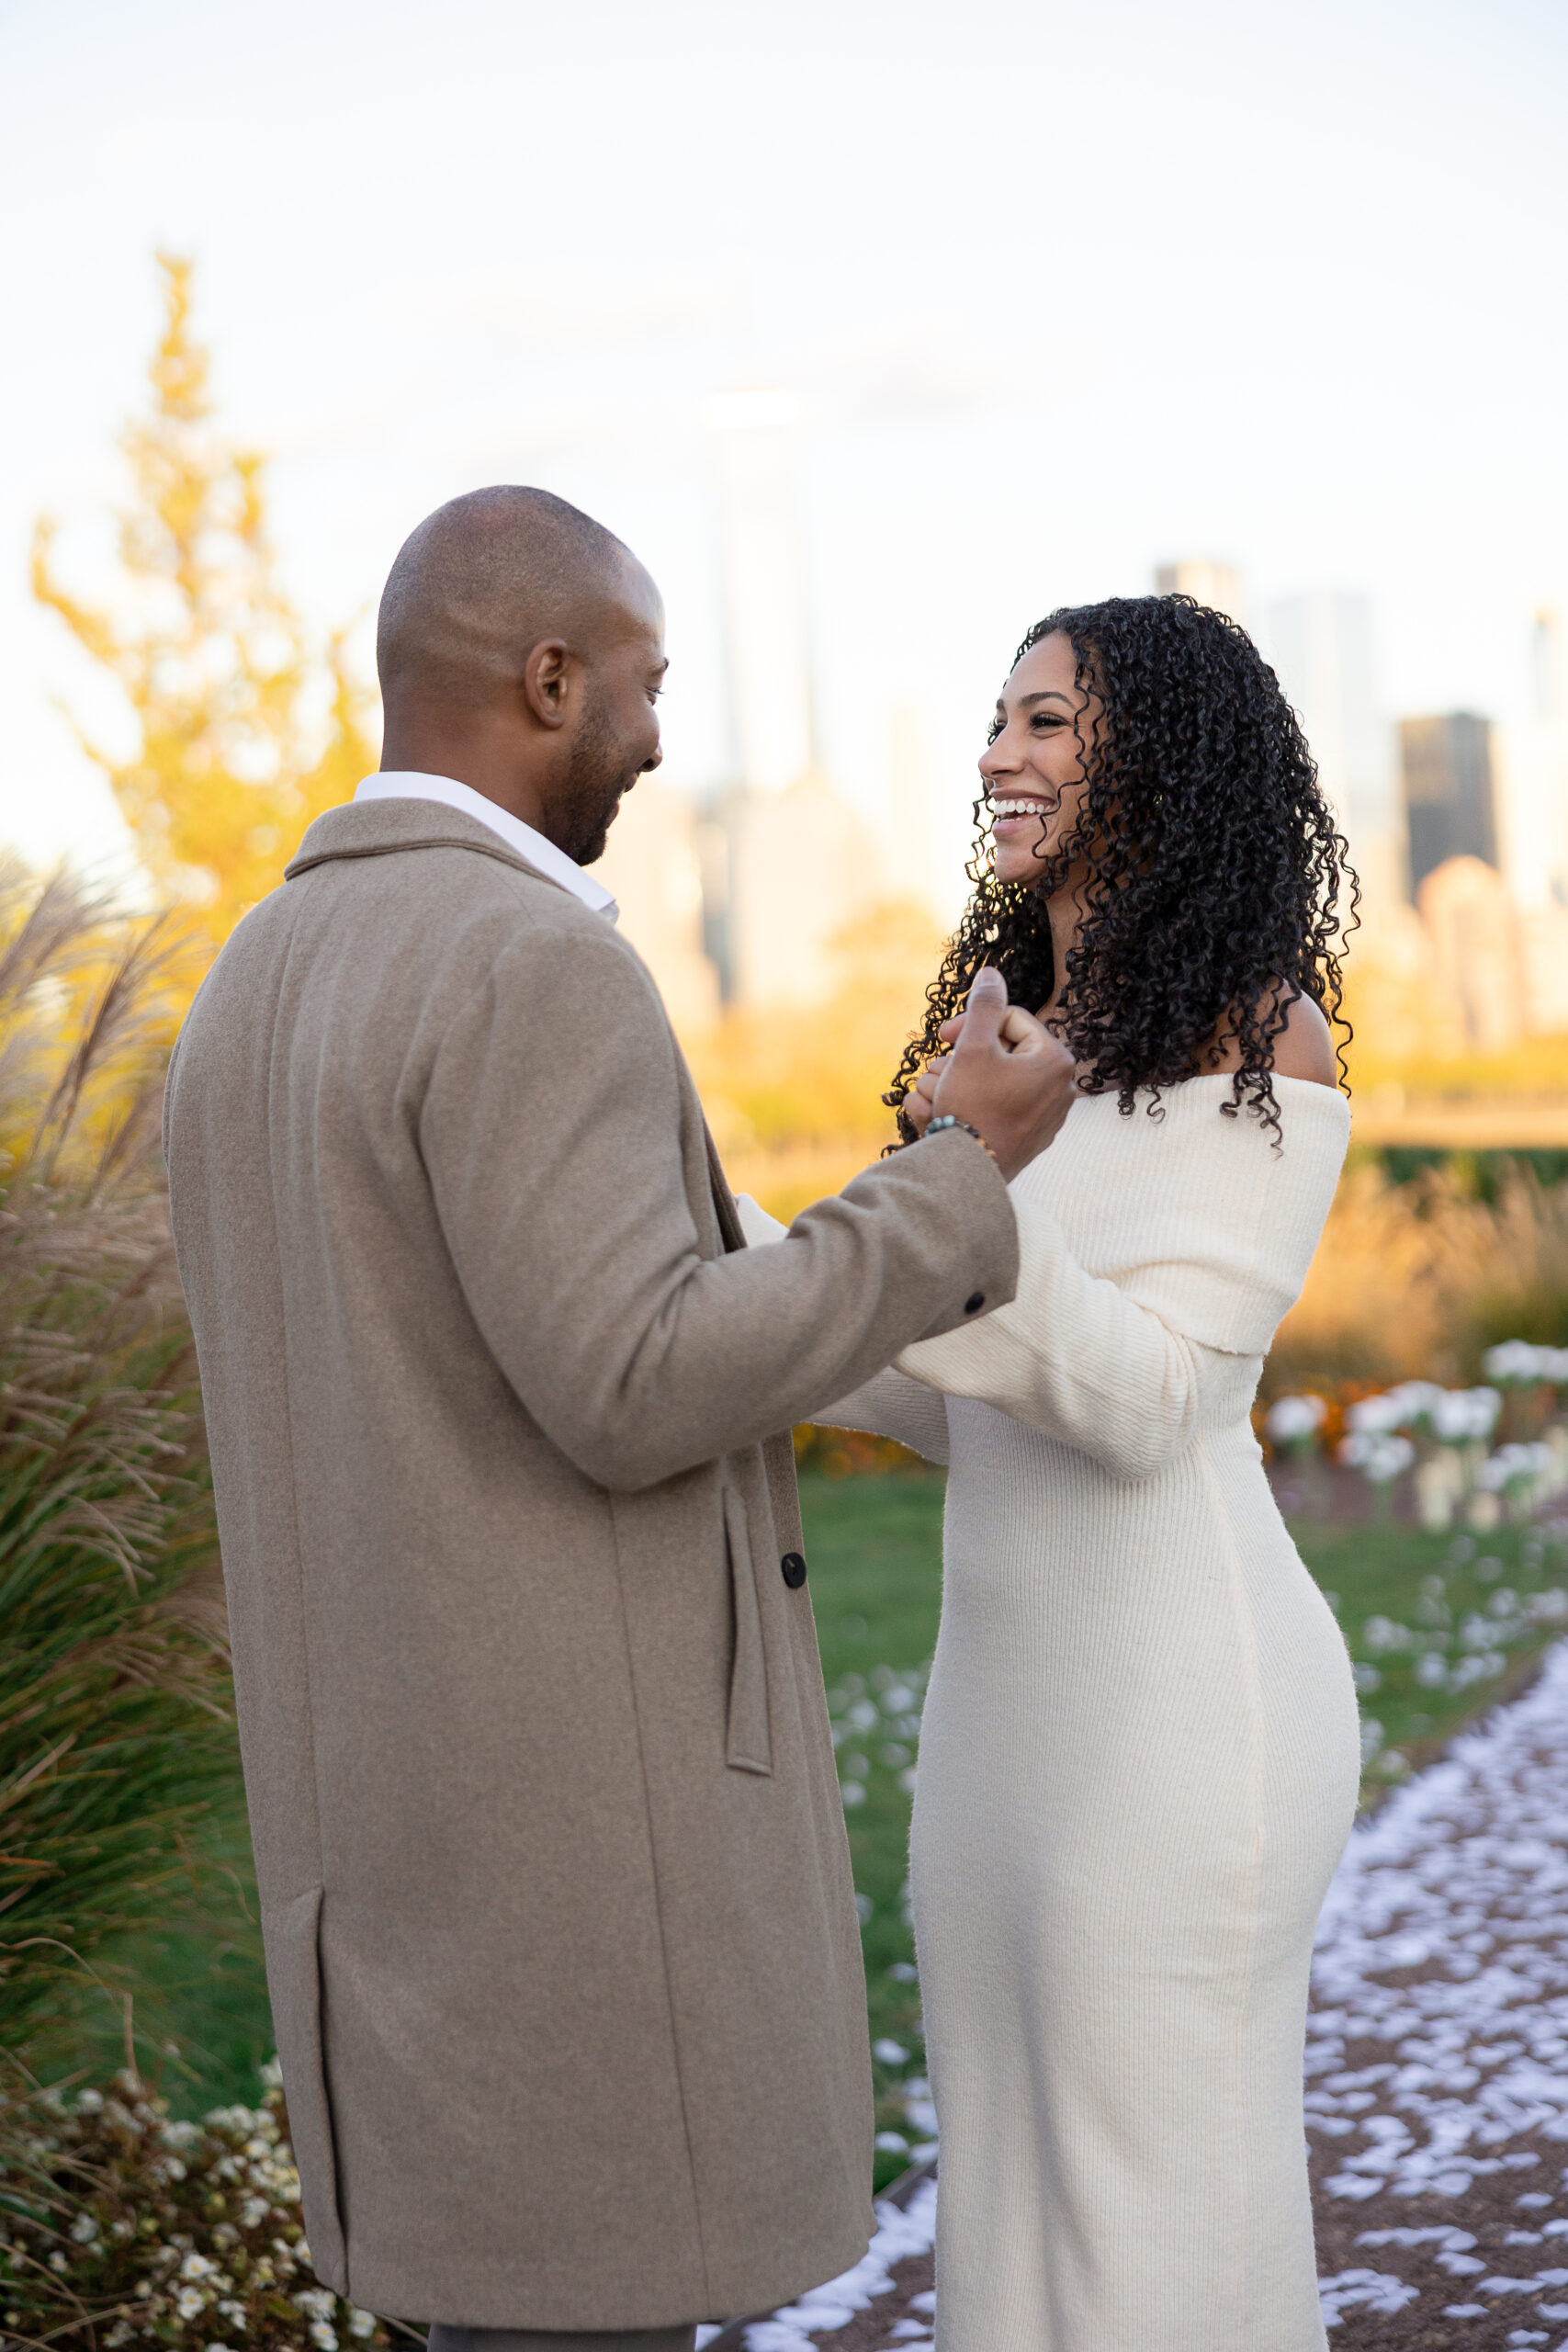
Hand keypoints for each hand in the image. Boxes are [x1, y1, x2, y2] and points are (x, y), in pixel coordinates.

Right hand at [908, 967, 1077, 1181]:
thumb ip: (984, 1005)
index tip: (943, 1037)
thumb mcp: (974, 1047)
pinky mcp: (1031, 1139)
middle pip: (1003, 1052)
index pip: (1011, 1019)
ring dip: (958, 1083)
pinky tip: (941, 1116)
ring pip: (996, 1082)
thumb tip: (992, 973)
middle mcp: (1061, 1088)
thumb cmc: (973, 1108)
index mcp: (1055, 1060)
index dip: (972, 1022)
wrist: (967, 1174)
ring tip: (933, 1097)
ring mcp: (1048, 1117)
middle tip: (938, 1071)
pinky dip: (970, 1108)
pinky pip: (999, 1110)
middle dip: (961, 1058)